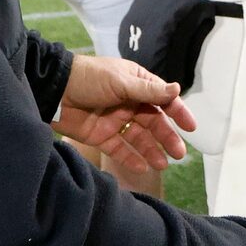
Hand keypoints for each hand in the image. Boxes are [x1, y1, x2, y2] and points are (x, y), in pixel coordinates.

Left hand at [54, 52, 196, 175]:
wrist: (54, 90)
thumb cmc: (89, 78)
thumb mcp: (121, 81)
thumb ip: (148, 91)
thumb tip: (177, 89)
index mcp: (136, 84)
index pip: (163, 100)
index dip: (178, 112)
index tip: (191, 127)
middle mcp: (129, 103)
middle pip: (154, 122)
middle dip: (167, 138)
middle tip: (179, 154)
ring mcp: (115, 120)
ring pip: (139, 138)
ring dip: (152, 150)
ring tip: (163, 165)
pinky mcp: (101, 136)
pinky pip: (120, 149)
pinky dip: (131, 158)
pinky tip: (143, 167)